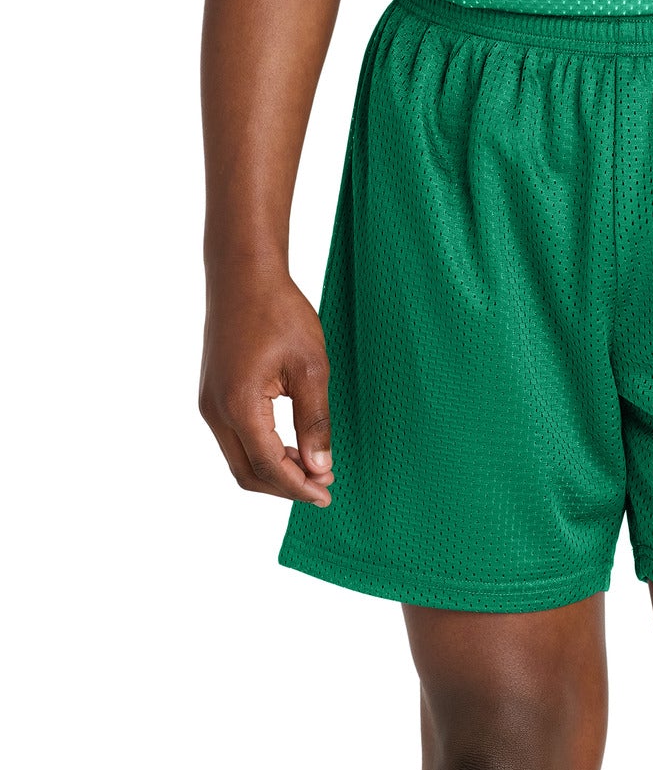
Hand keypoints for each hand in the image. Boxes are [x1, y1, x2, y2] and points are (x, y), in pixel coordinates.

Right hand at [199, 274, 333, 505]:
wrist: (242, 275)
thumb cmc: (279, 312)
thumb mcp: (310, 368)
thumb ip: (315, 422)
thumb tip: (320, 467)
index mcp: (239, 405)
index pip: (269, 466)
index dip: (299, 487)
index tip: (327, 494)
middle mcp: (215, 410)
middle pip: (248, 473)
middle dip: (286, 487)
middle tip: (323, 485)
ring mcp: (209, 405)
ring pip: (239, 461)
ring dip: (274, 472)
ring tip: (313, 467)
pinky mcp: (211, 397)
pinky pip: (235, 442)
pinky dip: (261, 453)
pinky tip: (290, 447)